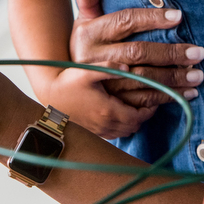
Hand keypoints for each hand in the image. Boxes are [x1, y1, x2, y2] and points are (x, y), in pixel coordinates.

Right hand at [43, 64, 159, 139]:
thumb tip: (128, 68)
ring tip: (134, 108)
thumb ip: (110, 68)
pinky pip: (113, 135)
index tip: (153, 100)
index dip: (150, 110)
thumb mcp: (89, 71)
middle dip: (143, 116)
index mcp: (108, 111)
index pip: (138, 117)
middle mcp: (105, 124)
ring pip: (124, 132)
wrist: (49, 94)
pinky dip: (121, 127)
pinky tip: (119, 114)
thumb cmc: (68, 81)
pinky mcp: (91, 131)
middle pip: (133, 127)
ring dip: (132, 122)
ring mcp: (97, 130)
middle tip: (147, 102)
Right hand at [69, 0, 203, 112]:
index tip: (179, 16)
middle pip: (138, 53)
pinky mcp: (114, 104)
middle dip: (171, 53)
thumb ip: (88, 0)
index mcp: (91, 34)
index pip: (125, 21)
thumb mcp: (82, 22)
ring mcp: (105, 84)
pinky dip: (168, 97)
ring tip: (198, 75)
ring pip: (144, 80)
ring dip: (174, 79)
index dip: (152, 18)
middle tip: (198, 53)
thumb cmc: (85, 45)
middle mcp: (97, 59)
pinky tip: (188, 94)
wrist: (65, 87)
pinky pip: (144, 101)